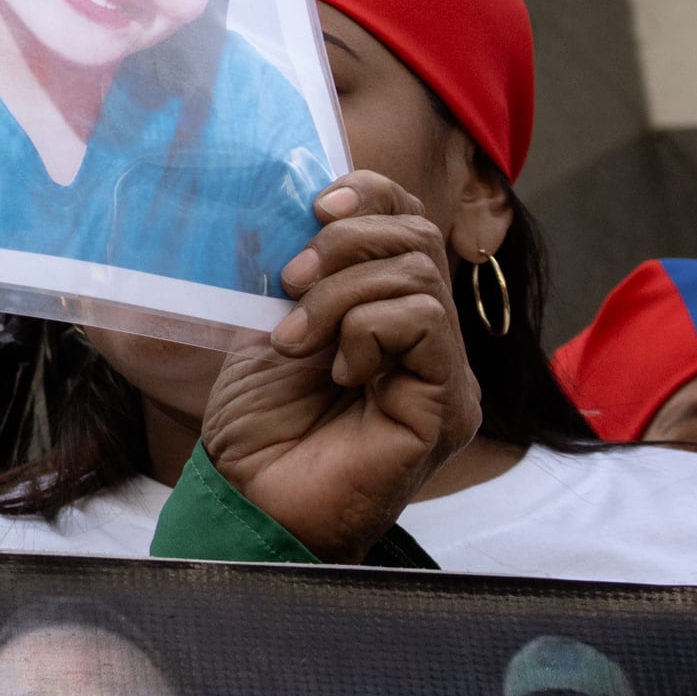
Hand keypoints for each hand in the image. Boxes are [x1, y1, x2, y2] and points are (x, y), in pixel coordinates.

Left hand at [196, 174, 480, 561]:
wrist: (249, 499)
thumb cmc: (258, 425)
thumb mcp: (269, 323)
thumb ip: (301, 271)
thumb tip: (303, 202)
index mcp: (390, 313)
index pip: (409, 221)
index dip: (370, 195)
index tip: (316, 206)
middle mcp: (428, 340)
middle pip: (418, 238)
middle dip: (343, 243)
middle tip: (290, 284)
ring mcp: (444, 374)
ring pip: (418, 276)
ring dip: (340, 293)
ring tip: (297, 338)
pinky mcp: (447, 406)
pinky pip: (425, 323)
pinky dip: (366, 329)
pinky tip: (339, 370)